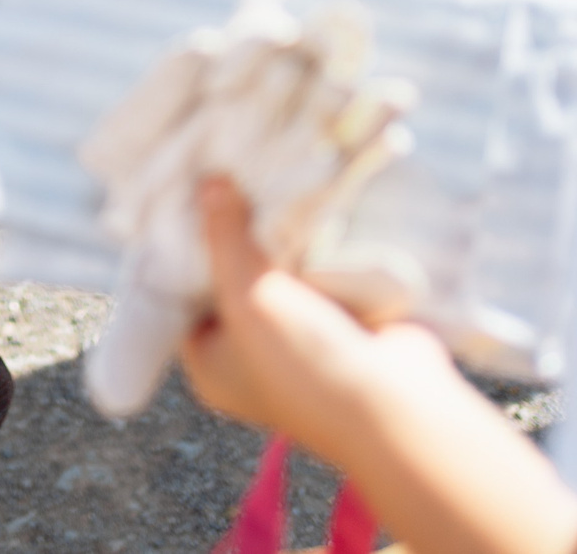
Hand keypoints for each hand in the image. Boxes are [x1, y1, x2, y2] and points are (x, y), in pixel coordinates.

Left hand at [179, 178, 448, 450]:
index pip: (181, 296)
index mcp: (210, 364)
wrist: (395, 401)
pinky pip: (314, 274)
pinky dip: (314, 248)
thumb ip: (225, 238)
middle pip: (231, 279)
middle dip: (236, 236)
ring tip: (265, 180)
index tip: (187, 195)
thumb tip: (208, 183)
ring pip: (276, 273)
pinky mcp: (335, 323)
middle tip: (228, 176)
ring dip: (278, 238)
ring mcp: (294, 339)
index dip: (184, 248)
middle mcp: (247, 355)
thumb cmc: (303, 361)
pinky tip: (307, 202)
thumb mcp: (246, 294)